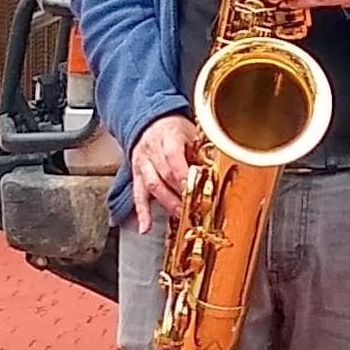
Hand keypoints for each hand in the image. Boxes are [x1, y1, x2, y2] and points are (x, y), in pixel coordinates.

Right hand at [129, 112, 200, 235]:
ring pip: (152, 185)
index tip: (195, 188)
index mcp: (168, 136)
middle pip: (164, 174)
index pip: (174, 157)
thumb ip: (200, 152)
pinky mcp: (136, 175)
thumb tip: (213, 172)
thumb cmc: (175, 129)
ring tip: (180, 215)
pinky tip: (145, 227)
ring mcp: (142, 163)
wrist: (150, 122)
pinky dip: (141, 213)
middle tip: (194, 206)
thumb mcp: (192, 133)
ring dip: (167, 203)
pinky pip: (137, 195)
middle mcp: (152, 150)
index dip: (184, 174)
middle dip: (180, 192)